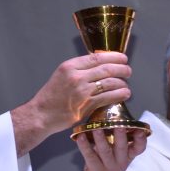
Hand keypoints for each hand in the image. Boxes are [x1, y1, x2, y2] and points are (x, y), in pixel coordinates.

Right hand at [11, 52, 131, 156]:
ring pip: (109, 82)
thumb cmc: (52, 96)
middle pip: (106, 68)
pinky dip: (119, 94)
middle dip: (121, 69)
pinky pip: (108, 97)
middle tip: (128, 71)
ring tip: (126, 85)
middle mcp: (76, 76)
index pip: (97, 57)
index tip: (123, 58)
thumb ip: (80, 70)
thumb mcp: (62, 75)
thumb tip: (101, 65)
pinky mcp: (86, 105)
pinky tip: (125, 94)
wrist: (41, 114)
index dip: (113, 56)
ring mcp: (81, 91)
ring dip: (122, 83)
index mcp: (70, 66)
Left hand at [73, 128, 146, 170]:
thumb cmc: (103, 170)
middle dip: (121, 136)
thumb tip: (104, 121)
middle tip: (118, 124)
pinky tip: (80, 137)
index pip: (138, 149)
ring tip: (96, 128)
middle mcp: (121, 163)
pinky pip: (90, 157)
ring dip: (100, 139)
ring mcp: (109, 169)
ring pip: (105, 151)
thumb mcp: (112, 157)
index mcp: (127, 158)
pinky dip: (84, 146)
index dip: (141, 139)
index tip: (140, 129)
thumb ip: (111, 142)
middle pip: (123, 148)